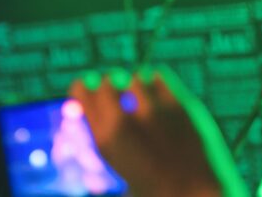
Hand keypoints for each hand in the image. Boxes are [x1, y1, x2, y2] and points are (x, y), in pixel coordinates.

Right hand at [69, 69, 245, 196]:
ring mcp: (154, 111)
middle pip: (107, 80)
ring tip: (142, 97)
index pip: (81, 89)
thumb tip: (103, 112)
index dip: (83, 87)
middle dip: (109, 84)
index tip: (87, 89)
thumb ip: (109, 136)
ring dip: (136, 85)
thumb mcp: (120, 164)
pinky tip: (158, 93)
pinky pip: (159, 76)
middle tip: (115, 90)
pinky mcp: (180, 106)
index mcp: (104, 139)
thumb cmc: (153, 189)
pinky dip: (156, 82)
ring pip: (136, 78)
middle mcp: (125, 122)